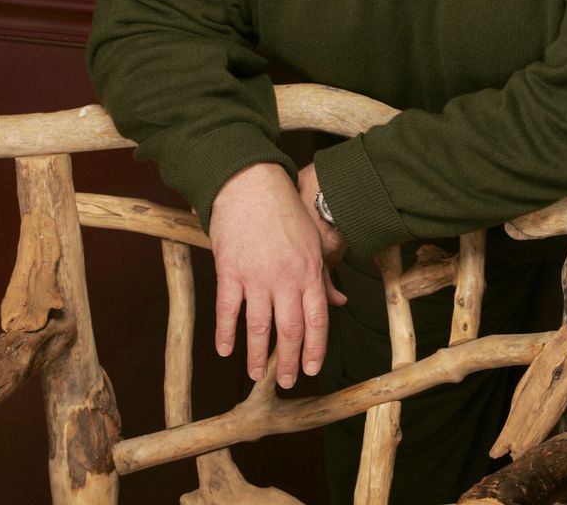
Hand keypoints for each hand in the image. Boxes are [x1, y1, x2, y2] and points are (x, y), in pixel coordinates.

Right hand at [209, 162, 345, 388]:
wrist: (251, 185)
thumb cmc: (284, 212)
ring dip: (257, 356)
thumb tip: (341, 303)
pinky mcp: (230, 270)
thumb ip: (324, 277)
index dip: (315, 349)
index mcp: (309, 271)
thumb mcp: (312, 241)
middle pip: (290, 330)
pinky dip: (225, 333)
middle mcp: (286, 278)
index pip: (317, 320)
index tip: (312, 369)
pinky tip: (225, 350)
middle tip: (286, 381)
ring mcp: (257, 276)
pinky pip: (227, 310)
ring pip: (259, 327)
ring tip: (254, 374)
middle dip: (289, 361)